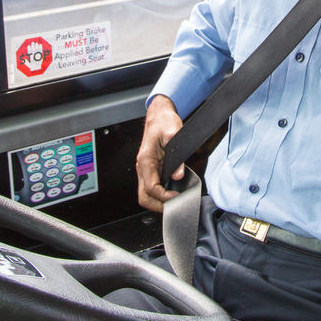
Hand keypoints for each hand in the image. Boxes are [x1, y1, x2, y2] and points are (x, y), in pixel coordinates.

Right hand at [136, 95, 184, 211]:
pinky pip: (151, 187)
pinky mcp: (150, 169)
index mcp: (145, 160)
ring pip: (145, 194)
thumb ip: (177, 157)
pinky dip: (160, 195)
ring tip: (174, 201)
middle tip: (175, 206)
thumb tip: (178, 175)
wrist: (160, 114)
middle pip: (144, 196)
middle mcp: (142, 166)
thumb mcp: (173, 134)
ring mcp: (145, 169)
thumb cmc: (164, 122)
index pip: (151, 188)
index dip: (164, 196)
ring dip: (158, 201)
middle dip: (158, 205)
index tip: (177, 197)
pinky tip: (172, 192)